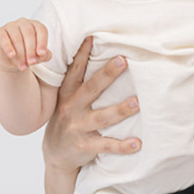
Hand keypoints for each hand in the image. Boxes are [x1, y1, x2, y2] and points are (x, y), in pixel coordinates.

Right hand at [0, 18, 52, 71]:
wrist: (12, 61)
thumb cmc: (28, 54)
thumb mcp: (39, 57)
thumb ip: (45, 55)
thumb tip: (44, 54)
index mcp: (35, 26)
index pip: (41, 30)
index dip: (42, 42)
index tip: (41, 54)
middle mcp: (23, 23)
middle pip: (29, 34)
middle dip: (31, 50)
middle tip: (31, 62)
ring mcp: (10, 26)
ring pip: (17, 38)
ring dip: (21, 54)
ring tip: (23, 66)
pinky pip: (4, 38)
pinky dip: (8, 47)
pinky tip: (12, 55)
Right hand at [42, 36, 140, 172]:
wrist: (56, 155)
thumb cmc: (67, 121)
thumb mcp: (65, 101)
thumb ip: (78, 84)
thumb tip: (93, 56)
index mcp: (67, 95)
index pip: (75, 71)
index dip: (82, 54)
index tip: (92, 38)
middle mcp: (72, 109)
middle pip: (91, 89)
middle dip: (107, 74)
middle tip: (123, 60)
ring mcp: (79, 128)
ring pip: (102, 117)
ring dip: (120, 110)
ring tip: (137, 102)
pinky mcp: (86, 146)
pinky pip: (107, 145)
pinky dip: (122, 146)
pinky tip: (137, 143)